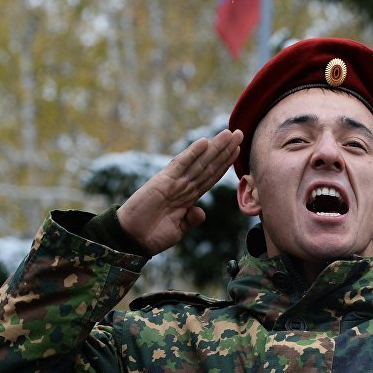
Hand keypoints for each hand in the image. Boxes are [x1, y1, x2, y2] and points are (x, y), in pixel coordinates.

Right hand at [116, 129, 243, 254]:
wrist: (132, 239)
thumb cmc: (152, 236)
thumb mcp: (178, 230)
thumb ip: (190, 220)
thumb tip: (201, 213)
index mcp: (188, 197)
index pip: (210, 177)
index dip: (224, 164)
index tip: (237, 151)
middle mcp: (183, 186)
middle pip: (208, 165)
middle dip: (224, 150)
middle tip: (240, 134)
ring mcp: (174, 182)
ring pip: (199, 162)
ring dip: (215, 148)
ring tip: (229, 133)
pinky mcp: (163, 180)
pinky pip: (181, 164)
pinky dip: (193, 153)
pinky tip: (204, 142)